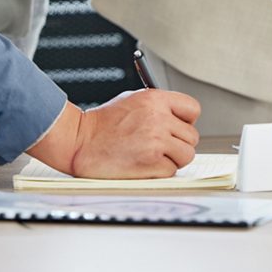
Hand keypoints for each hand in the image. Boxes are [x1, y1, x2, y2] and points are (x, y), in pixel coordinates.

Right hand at [28, 90, 200, 179]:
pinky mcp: (151, 162)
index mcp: (156, 99)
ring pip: (186, 155)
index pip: (193, 109)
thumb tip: (179, 120)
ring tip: (152, 156)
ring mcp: (156, 141)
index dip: (186, 121)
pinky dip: (160, 172)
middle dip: (178, 144)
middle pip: (191, 136)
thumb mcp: (133, 101)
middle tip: (160, 147)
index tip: (178, 128)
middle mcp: (159, 118)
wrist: (78, 141)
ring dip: (173, 159)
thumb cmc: (102, 124)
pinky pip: (171, 171)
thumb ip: (159, 108)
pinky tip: (143, 165)